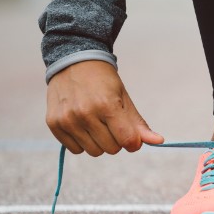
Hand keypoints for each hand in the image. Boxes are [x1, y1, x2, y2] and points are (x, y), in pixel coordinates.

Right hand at [46, 60, 162, 155]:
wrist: (74, 62)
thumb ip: (139, 123)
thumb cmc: (104, 82)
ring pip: (93, 152)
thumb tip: (159, 142)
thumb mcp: (124, 98)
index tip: (132, 135)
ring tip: (96, 123)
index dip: (133, 142)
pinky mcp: (54, 124)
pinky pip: (75, 150)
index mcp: (107, 105)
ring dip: (99, 142)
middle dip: (116, 140)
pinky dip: (82, 142)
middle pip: (111, 149)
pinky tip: (82, 125)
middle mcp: (85, 114)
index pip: (127, 140)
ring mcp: (67, 119)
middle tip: (111, 123)